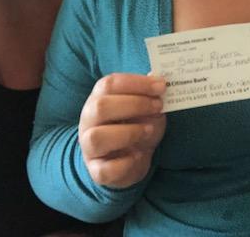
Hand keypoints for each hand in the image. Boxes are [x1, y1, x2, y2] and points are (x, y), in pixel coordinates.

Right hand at [78, 73, 166, 187]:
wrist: (130, 160)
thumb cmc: (136, 126)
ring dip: (128, 132)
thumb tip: (158, 78)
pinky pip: (105, 169)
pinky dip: (126, 162)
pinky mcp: (97, 171)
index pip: (109, 84)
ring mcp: (89, 148)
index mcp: (99, 99)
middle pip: (101, 106)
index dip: (136, 83)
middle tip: (158, 106)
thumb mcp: (146, 108)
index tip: (161, 86)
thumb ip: (150, 94)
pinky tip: (138, 155)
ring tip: (148, 130)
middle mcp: (89, 121)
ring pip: (97, 137)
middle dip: (135, 104)